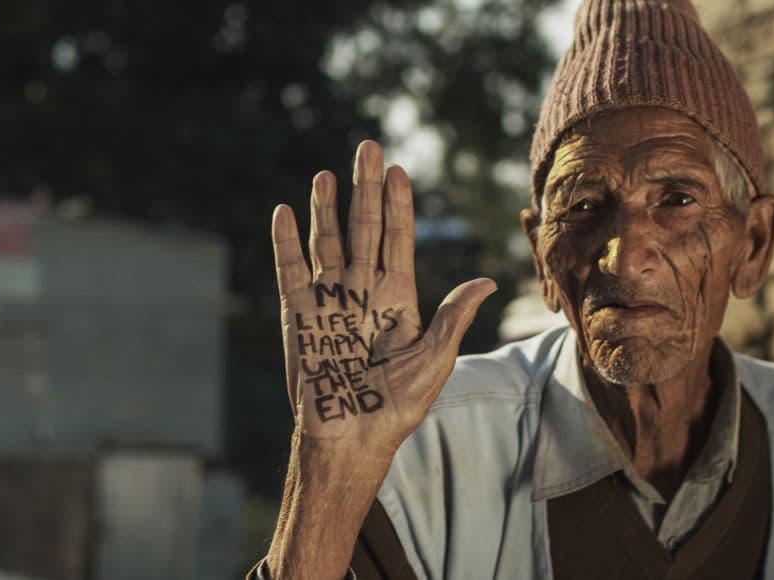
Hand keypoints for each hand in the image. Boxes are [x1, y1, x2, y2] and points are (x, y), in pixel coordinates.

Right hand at [271, 140, 495, 456]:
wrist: (352, 439)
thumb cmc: (396, 408)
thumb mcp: (433, 362)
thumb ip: (452, 318)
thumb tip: (487, 281)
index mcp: (397, 299)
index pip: (399, 240)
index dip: (399, 205)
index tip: (398, 170)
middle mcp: (363, 292)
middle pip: (365, 229)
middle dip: (366, 189)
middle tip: (368, 147)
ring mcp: (330, 302)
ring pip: (328, 243)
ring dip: (327, 209)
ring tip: (327, 173)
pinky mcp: (301, 317)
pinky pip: (291, 273)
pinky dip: (286, 244)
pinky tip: (286, 211)